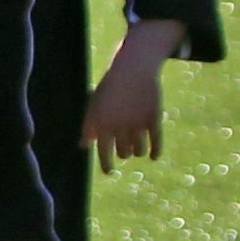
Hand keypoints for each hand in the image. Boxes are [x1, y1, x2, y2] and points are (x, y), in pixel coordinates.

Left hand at [81, 56, 163, 170]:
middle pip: (124, 152)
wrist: (133, 69)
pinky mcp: (153, 118)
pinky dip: (155, 151)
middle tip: (124, 147)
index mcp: (103, 125)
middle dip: (124, 152)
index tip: (109, 172)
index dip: (106, 165)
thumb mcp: (94, 105)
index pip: (104, 153)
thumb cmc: (110, 88)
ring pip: (139, 150)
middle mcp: (120, 127)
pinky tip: (154, 156)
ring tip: (137, 147)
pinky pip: (156, 142)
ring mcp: (138, 123)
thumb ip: (89, 126)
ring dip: (138, 151)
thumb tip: (83, 146)